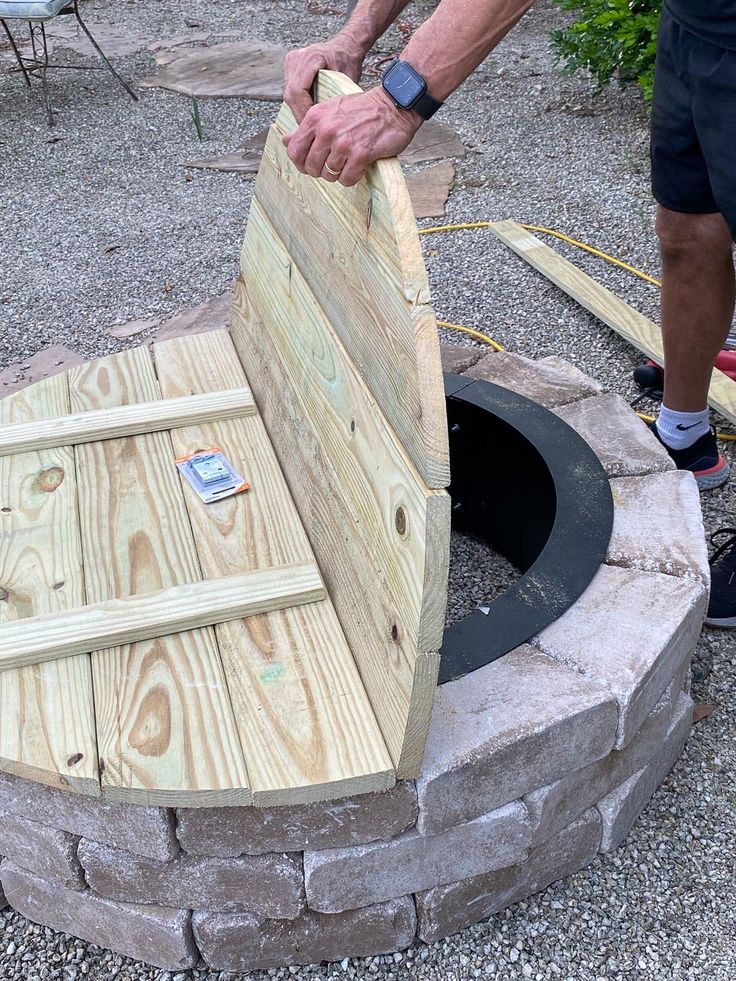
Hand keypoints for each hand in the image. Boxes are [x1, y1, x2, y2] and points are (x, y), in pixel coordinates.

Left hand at [282, 87, 421, 186]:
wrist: (393, 105)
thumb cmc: (362, 110)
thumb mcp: (329, 111)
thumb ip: (307, 128)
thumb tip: (285, 140)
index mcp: (315, 117)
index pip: (294, 151)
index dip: (301, 163)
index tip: (311, 165)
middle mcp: (327, 129)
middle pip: (311, 167)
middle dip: (321, 171)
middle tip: (334, 166)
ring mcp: (343, 142)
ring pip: (329, 175)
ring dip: (338, 174)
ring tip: (348, 163)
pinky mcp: (360, 154)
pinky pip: (347, 179)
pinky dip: (352, 178)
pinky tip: (359, 167)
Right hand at [283, 35, 365, 123]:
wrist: (345, 46)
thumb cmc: (348, 61)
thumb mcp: (346, 81)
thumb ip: (333, 99)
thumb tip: (324, 123)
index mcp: (310, 57)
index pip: (298, 91)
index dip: (303, 111)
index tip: (312, 126)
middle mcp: (296, 58)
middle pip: (290, 94)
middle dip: (299, 114)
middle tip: (309, 131)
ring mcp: (290, 62)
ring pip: (287, 95)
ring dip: (296, 111)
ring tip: (308, 125)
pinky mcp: (289, 67)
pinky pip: (289, 91)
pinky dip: (297, 104)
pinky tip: (306, 114)